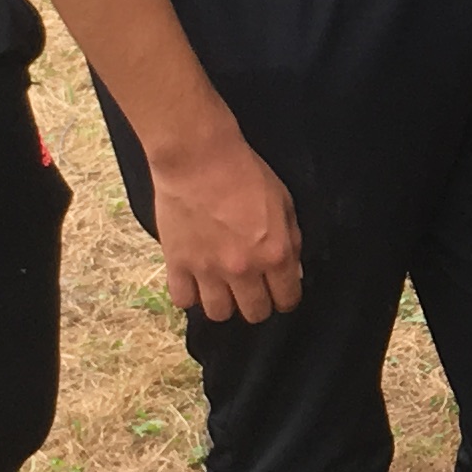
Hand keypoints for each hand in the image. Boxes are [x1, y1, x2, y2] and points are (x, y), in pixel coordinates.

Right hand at [150, 122, 305, 324]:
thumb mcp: (284, 203)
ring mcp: (208, 270)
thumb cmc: (246, 174)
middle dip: (257, 304)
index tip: (279, 292)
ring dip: (224, 303)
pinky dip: (189, 294)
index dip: (285, 298)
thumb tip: (294, 271)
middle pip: (254, 313)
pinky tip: (195, 281)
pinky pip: (183, 300)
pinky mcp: (178, 263)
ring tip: (222, 288)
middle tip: (251, 289)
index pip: (287, 300)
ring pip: (219, 314)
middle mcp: (243, 269)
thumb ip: (291, 241)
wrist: (199, 158)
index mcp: (275, 254)